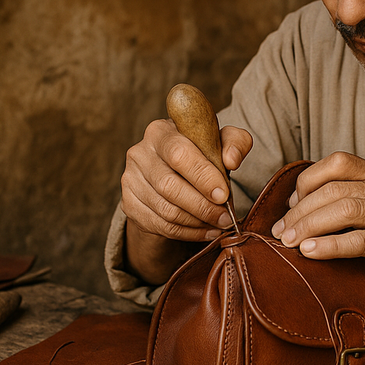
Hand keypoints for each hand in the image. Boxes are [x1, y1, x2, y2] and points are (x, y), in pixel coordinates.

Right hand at [121, 118, 251, 242]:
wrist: (174, 172)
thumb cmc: (201, 153)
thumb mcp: (221, 142)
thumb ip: (235, 142)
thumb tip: (231, 160)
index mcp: (161, 132)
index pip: (179, 154)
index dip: (203, 177)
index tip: (224, 195)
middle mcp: (139, 153)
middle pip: (169, 186)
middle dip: (202, 206)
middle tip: (225, 217)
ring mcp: (130, 179)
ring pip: (165, 210)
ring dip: (197, 222)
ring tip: (219, 224)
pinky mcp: (129, 204)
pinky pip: (159, 225)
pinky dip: (186, 233)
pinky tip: (205, 231)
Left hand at [270, 152, 364, 286]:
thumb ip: (347, 197)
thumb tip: (295, 207)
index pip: (336, 163)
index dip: (306, 182)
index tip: (290, 207)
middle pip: (333, 189)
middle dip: (299, 211)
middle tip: (280, 232)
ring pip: (343, 210)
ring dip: (309, 226)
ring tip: (289, 243)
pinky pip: (358, 240)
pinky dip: (329, 246)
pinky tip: (310, 253)